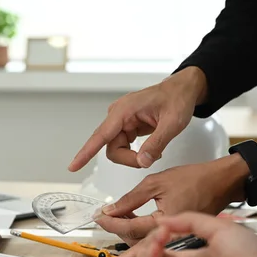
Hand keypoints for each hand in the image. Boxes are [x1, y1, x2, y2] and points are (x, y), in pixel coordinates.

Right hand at [68, 67, 206, 170]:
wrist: (182, 90)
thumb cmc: (177, 99)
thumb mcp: (173, 123)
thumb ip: (156, 144)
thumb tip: (142, 162)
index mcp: (124, 111)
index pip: (100, 136)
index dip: (86, 153)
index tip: (73, 166)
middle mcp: (118, 115)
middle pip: (111, 147)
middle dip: (128, 159)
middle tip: (150, 159)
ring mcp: (121, 121)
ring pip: (117, 149)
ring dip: (133, 156)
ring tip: (155, 151)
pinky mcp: (126, 126)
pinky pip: (123, 146)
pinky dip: (136, 152)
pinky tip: (150, 148)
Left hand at [94, 155, 247, 245]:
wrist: (221, 181)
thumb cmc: (194, 179)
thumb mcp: (155, 183)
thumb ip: (130, 200)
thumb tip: (110, 210)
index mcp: (165, 224)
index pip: (129, 229)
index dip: (110, 222)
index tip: (98, 216)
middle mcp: (172, 238)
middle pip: (136, 246)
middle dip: (117, 240)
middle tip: (101, 227)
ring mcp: (177, 241)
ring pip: (145, 247)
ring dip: (127, 242)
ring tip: (112, 236)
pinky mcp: (180, 239)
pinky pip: (156, 243)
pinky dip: (141, 239)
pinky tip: (130, 229)